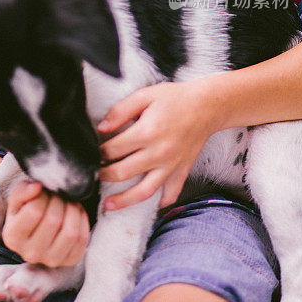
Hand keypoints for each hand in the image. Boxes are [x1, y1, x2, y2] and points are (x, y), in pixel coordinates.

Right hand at [2, 181, 89, 267]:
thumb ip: (22, 191)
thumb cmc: (25, 212)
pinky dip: (82, 220)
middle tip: (57, 194)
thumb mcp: (17, 200)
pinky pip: (82, 238)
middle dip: (58, 200)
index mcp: (13, 237)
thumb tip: (37, 187)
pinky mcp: (69, 261)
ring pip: (70, 232)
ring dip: (73, 210)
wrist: (37, 232)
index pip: (34, 211)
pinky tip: (75, 212)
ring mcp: (51, 260)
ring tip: (67, 201)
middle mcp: (30, 253)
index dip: (42, 196)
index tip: (42, 191)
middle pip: (53, 220)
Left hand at [98, 80, 216, 209]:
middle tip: (97, 174)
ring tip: (109, 205)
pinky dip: (159, 203)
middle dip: (105, 175)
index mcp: (146, 132)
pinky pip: (170, 194)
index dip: (99, 152)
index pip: (113, 149)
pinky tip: (146, 204)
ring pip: (144, 192)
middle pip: (123, 172)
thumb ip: (120, 111)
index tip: (94, 153)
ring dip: (124, 200)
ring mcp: (171, 166)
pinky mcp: (182, 171)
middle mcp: (158, 153)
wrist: (206, 106)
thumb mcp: (144, 96)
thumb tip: (102, 128)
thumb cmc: (175, 98)